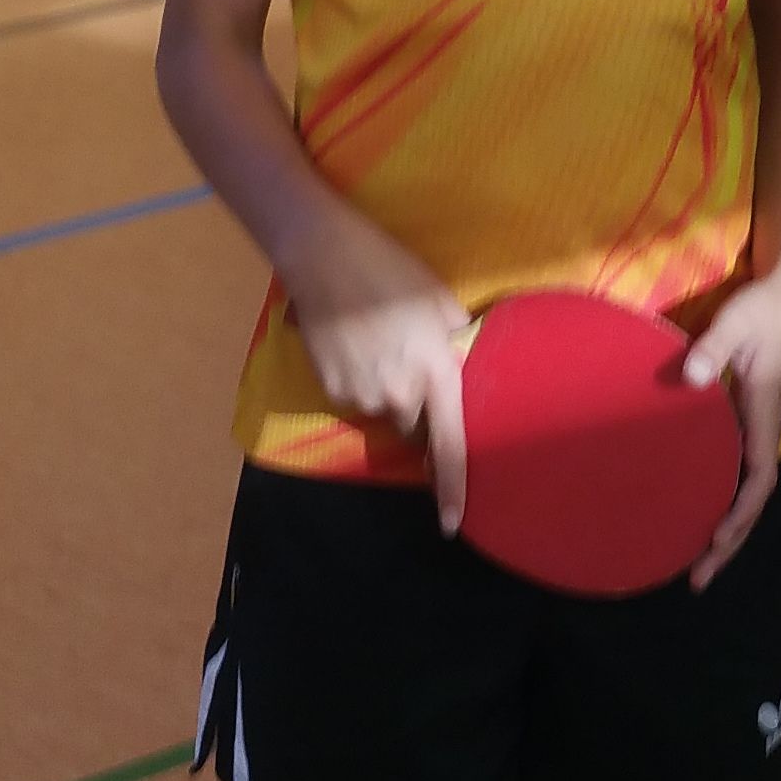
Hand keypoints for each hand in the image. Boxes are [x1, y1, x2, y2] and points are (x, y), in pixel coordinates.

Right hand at [280, 218, 474, 527]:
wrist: (323, 255)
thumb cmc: (391, 270)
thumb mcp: (440, 301)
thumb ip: (454, 341)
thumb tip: (457, 359)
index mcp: (435, 372)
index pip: (448, 445)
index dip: (452, 489)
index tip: (451, 525)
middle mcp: (398, 394)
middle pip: (412, 425)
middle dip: (416, 407)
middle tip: (410, 363)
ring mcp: (360, 394)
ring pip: (381, 409)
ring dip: (386, 389)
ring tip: (377, 342)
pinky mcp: (330, 387)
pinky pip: (354, 397)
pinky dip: (358, 379)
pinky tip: (353, 343)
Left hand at [677, 267, 780, 586]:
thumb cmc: (763, 308)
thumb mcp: (736, 321)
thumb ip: (713, 347)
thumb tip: (693, 378)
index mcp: (762, 415)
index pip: (757, 480)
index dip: (739, 515)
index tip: (715, 542)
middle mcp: (763, 429)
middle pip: (751, 500)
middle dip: (728, 542)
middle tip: (696, 580)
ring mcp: (757, 426)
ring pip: (745, 490)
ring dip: (725, 527)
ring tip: (695, 561)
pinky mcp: (747, 416)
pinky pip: (737, 471)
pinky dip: (722, 499)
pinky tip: (700, 509)